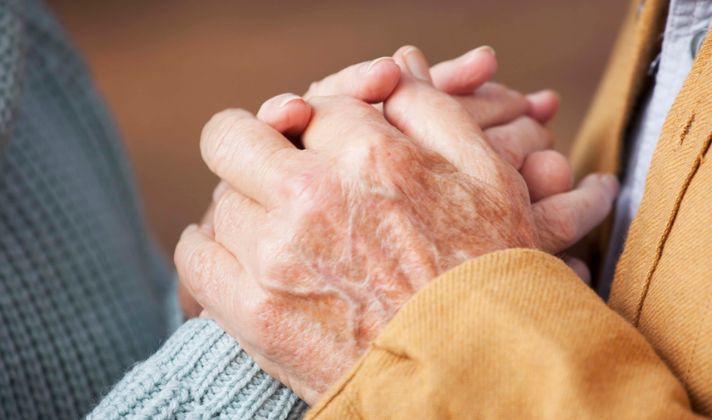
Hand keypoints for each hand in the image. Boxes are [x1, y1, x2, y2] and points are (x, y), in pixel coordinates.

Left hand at [178, 46, 567, 317]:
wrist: (476, 377)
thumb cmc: (491, 275)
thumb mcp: (491, 179)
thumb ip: (435, 113)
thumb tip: (395, 69)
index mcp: (372, 154)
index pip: (312, 107)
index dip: (322, 126)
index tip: (330, 149)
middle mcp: (315, 196)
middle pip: (234, 137)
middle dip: (256, 145)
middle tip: (279, 167)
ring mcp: (277, 257)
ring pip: (218, 197)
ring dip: (243, 203)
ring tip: (275, 223)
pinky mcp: (255, 314)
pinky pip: (195, 256)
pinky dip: (211, 248)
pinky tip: (242, 255)